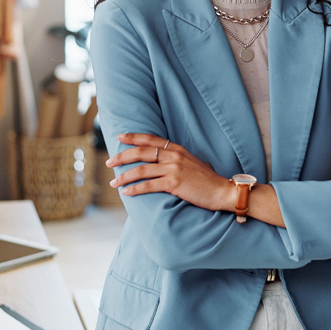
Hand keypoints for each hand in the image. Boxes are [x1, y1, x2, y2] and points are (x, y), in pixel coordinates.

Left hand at [106, 133, 235, 211]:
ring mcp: (174, 169)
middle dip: (122, 156)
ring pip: (141, 170)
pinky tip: (127, 192)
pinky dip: (135, 189)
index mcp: (177, 149)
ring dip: (124, 176)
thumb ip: (178, 159)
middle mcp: (174, 155)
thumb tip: (164, 161)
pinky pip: (149, 185)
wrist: (222, 191)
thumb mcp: (192, 163)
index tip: (119, 137)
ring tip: (114, 182)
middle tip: (109, 162)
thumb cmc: (207, 180)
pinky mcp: (175, 183)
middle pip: (141, 152)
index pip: (150, 139)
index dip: (133, 137)